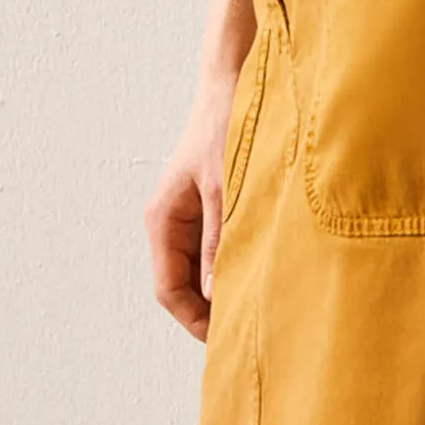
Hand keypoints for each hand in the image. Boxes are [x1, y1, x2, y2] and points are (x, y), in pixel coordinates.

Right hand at [142, 67, 238, 339]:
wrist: (234, 85)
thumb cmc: (226, 129)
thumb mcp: (226, 188)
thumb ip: (220, 240)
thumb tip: (217, 294)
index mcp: (162, 219)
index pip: (168, 289)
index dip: (194, 320)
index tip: (225, 339)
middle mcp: (171, 222)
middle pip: (183, 285)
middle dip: (209, 310)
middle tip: (248, 329)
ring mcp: (190, 216)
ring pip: (201, 270)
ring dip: (223, 287)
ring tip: (258, 304)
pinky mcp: (211, 208)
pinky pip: (216, 250)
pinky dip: (233, 265)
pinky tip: (262, 271)